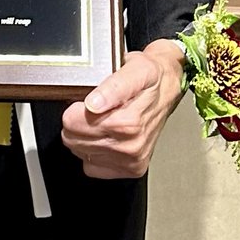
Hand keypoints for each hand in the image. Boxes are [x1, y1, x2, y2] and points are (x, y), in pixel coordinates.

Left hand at [61, 39, 186, 178]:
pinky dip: (92, 153)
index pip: (73, 124)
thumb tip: (92, 104)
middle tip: (90, 111)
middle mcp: (131, 146)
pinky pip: (92, 167)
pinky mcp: (131, 169)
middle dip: (76, 123)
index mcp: (128, 123)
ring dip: (84, 137)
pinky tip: (102, 137)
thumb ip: (112, 88)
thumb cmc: (150, 79)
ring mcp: (132, 160)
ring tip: (99, 121)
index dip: (73, 109)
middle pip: (73, 140)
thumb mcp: (133, 70)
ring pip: (80, 153)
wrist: (167, 89)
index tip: (81, 102)